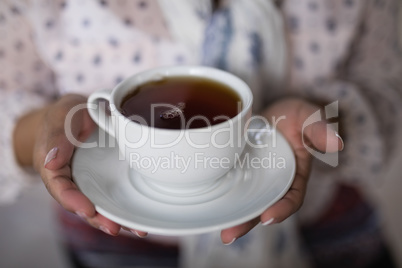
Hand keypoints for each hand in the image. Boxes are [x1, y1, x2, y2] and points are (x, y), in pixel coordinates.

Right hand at [14, 94, 147, 236]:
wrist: (82, 111)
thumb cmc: (66, 115)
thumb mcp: (60, 119)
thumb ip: (56, 140)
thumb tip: (50, 164)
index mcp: (55, 168)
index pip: (61, 189)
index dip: (73, 201)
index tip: (88, 210)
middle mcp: (74, 179)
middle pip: (84, 203)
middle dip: (99, 218)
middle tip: (114, 228)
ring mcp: (92, 179)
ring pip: (102, 202)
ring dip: (117, 217)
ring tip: (136, 229)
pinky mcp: (107, 177)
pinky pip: (116, 192)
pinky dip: (128, 205)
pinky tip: (142, 216)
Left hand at [220, 98, 343, 243]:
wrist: (270, 110)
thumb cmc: (292, 115)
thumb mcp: (307, 116)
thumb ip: (319, 129)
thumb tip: (338, 143)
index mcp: (295, 174)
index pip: (292, 197)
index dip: (283, 209)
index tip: (268, 216)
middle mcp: (274, 181)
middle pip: (262, 206)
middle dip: (247, 222)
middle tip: (229, 235)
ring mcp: (254, 177)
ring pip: (244, 201)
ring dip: (231, 216)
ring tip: (218, 231)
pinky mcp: (238, 171)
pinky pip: (230, 185)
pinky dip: (220, 195)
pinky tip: (205, 202)